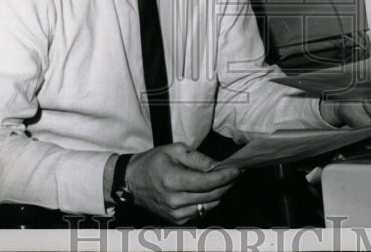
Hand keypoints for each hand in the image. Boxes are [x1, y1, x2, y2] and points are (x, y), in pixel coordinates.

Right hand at [124, 144, 239, 224]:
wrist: (132, 182)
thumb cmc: (153, 162)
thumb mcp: (175, 150)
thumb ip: (199, 159)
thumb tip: (219, 166)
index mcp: (172, 180)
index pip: (206, 182)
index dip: (225, 177)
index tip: (238, 170)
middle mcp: (174, 200)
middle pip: (212, 195)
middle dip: (228, 183)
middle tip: (236, 173)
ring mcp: (175, 213)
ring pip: (210, 205)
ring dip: (220, 192)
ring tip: (225, 180)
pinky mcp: (177, 220)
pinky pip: (201, 211)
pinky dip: (209, 200)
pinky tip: (209, 190)